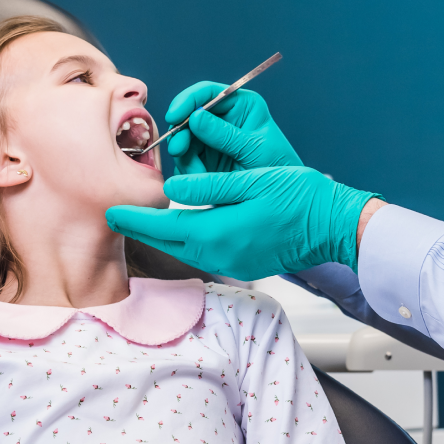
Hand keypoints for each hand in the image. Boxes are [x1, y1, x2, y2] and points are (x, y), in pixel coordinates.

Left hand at [106, 166, 381, 277]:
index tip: (111, 211)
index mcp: (216, 232)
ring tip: (148, 219)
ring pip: (185, 248)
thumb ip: (208, 186)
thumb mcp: (251, 181)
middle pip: (169, 241)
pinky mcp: (243, 263)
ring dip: (166, 234)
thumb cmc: (298, 197)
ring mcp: (231, 262)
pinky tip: (186, 227)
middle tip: (120, 216)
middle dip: (143, 228)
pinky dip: (188, 239)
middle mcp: (219, 253)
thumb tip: (171, 190)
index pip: (162, 227)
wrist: (331, 225)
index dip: (134, 218)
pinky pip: (204, 252)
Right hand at [164, 83, 300, 174]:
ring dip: (184, 156)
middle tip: (179, 151)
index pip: (207, 92)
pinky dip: (188, 170)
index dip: (187, 100)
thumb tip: (195, 117)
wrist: (281, 197)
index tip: (174, 116)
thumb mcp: (254, 149)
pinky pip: (185, 159)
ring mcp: (211, 138)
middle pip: (188, 116)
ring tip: (198, 172)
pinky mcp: (204, 158)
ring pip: (183, 139)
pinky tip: (199, 179)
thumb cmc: (277, 166)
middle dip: (181, 134)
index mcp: (241, 104)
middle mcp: (223, 117)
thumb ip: (225, 134)